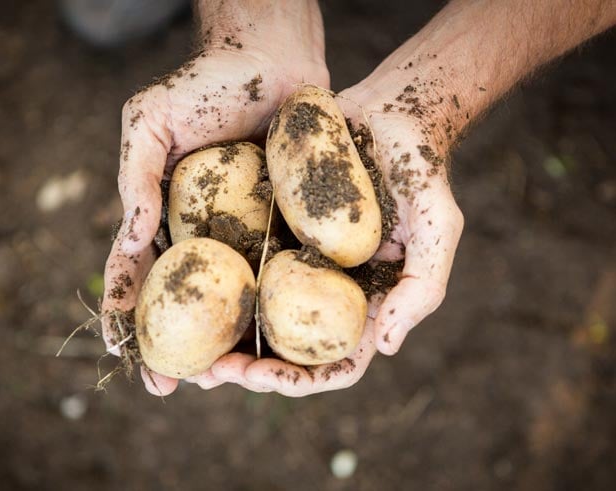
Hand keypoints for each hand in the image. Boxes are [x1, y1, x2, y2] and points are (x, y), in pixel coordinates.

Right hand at [102, 3, 328, 395]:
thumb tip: (128, 241)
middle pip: (191, 300)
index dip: (129, 317)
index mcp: (166, 216)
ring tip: (229, 376)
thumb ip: (135, 179)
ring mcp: (249, 231)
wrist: (271, 60)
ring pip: (237, 296)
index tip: (127, 356)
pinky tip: (280, 336)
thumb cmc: (204, 84)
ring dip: (230, 339)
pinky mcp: (289, 224)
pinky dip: (279, 303)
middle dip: (182, 345)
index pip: (140, 275)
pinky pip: (283, 268)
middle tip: (181, 385)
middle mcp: (207, 232)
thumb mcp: (150, 123)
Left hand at [209, 83, 463, 395]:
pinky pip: (238, 263)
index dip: (300, 380)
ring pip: (254, 315)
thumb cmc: (418, 170)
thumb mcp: (437, 226)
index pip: (334, 361)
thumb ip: (423, 287)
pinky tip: (180, 288)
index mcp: (362, 301)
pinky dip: (213, 285)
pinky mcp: (270, 229)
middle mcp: (324, 289)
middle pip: (285, 349)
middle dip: (248, 369)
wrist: (387, 114)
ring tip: (185, 348)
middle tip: (211, 371)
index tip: (263, 378)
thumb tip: (387, 346)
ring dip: (220, 337)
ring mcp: (295, 260)